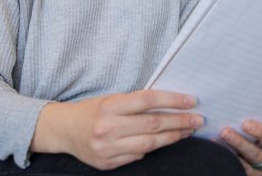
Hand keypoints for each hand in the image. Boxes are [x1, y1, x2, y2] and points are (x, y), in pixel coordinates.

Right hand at [31, 90, 203, 169]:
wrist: (63, 130)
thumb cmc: (92, 110)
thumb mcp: (111, 99)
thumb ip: (136, 103)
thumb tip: (171, 105)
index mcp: (110, 106)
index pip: (148, 101)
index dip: (173, 100)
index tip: (191, 100)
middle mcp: (108, 127)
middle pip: (153, 124)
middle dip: (179, 121)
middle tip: (197, 119)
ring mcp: (108, 148)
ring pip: (149, 144)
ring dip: (172, 137)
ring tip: (187, 131)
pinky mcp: (107, 163)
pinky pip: (138, 157)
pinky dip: (152, 149)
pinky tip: (163, 141)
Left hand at [221, 120, 261, 175]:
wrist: (252, 166)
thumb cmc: (252, 146)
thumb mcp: (256, 139)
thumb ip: (249, 128)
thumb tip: (229, 112)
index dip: (259, 131)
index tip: (245, 124)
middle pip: (255, 154)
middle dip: (239, 142)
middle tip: (224, 132)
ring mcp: (258, 174)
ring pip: (246, 166)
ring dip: (229, 153)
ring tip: (216, 142)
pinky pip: (238, 172)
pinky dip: (227, 163)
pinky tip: (217, 155)